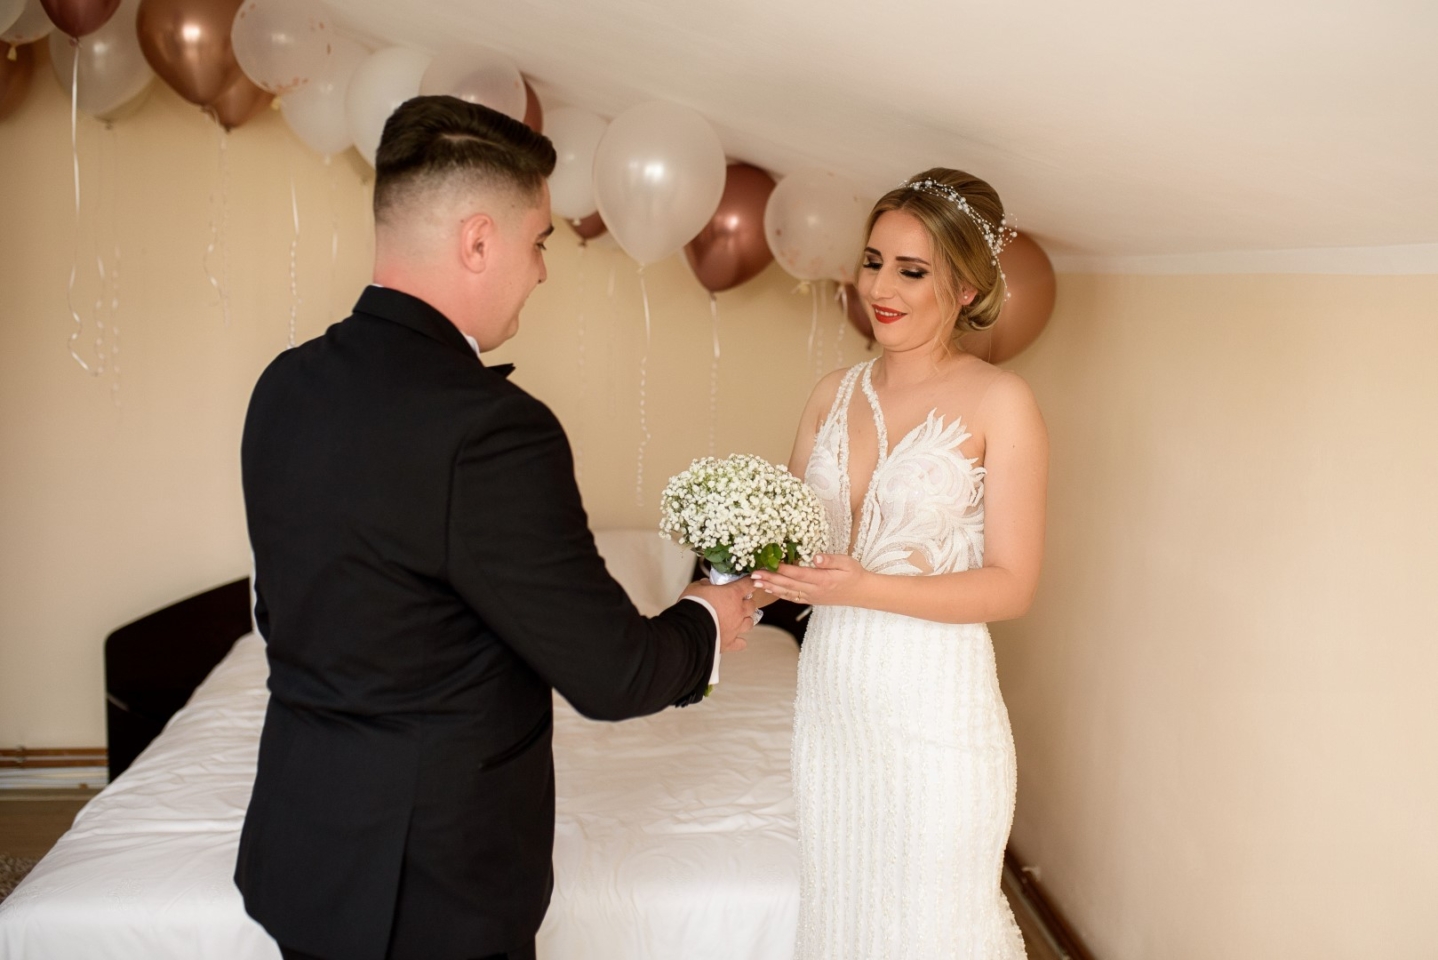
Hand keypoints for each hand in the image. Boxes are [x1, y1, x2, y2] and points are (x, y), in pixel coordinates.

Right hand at [682, 577, 758, 652]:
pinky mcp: (729, 642)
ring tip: (738, 620)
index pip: (749, 584)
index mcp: (732, 594)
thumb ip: (704, 584)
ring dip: (745, 620)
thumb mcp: (696, 588)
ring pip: (750, 623)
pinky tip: (734, 638)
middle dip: (747, 603)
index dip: (750, 582)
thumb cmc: (693, 605)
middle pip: (752, 605)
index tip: (749, 582)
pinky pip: (741, 643)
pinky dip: (739, 641)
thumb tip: (707, 583)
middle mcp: (738, 611)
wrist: (689, 628)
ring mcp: (736, 628)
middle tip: (739, 602)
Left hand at [750, 553, 867, 607]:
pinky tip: (770, 590)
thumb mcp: (847, 562)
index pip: (799, 574)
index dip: (783, 570)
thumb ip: (831, 560)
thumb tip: (816, 557)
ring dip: (771, 587)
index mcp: (823, 580)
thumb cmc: (854, 574)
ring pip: (788, 593)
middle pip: (788, 585)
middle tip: (754, 575)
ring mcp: (812, 597)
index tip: (769, 564)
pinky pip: (792, 598)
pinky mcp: (811, 599)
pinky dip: (779, 594)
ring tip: (756, 583)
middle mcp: (815, 590)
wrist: (861, 593)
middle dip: (770, 579)